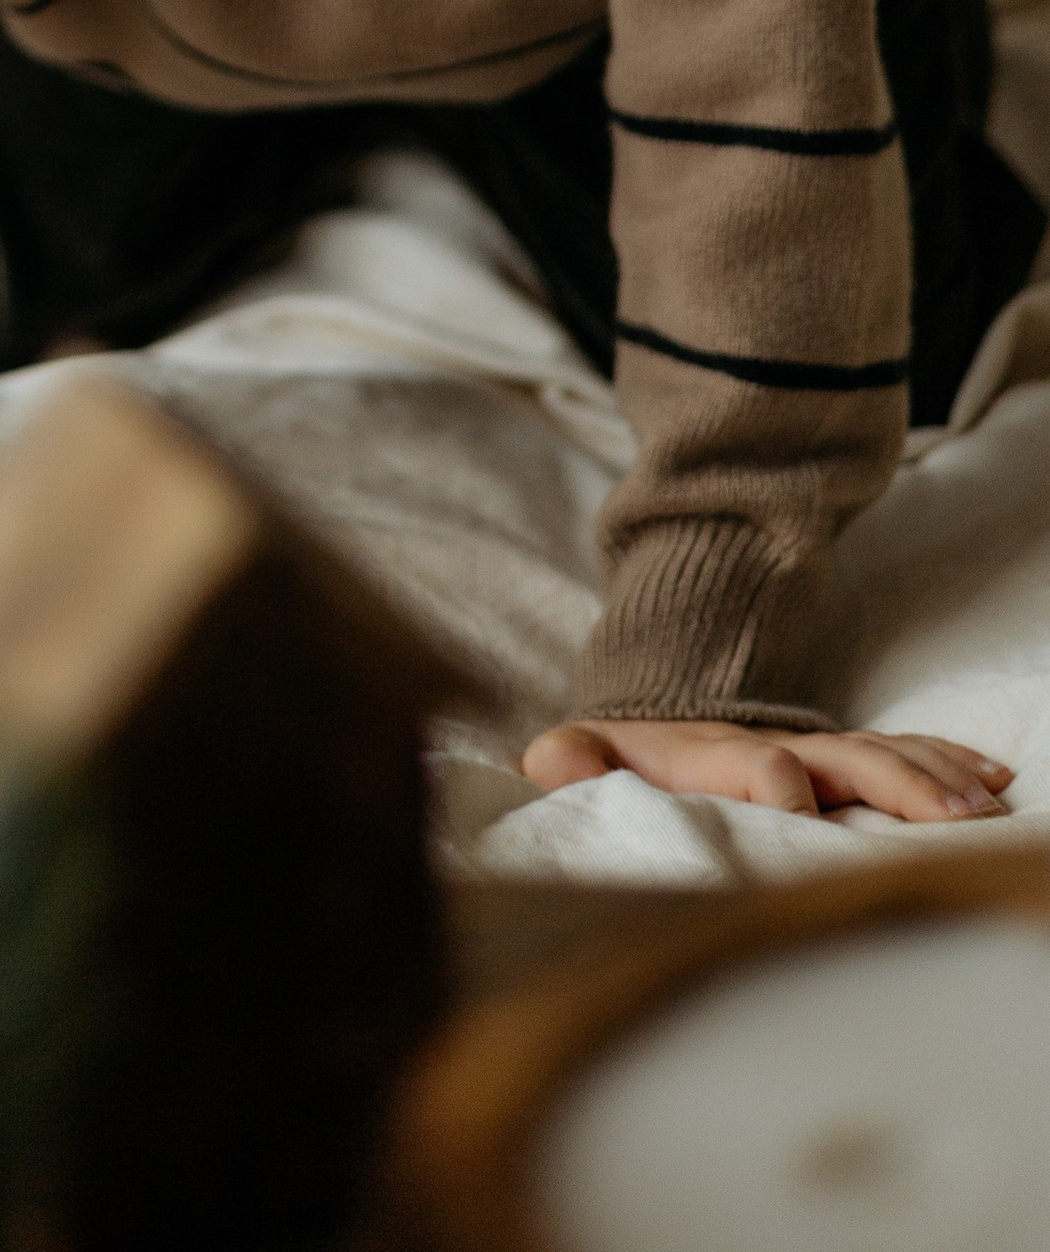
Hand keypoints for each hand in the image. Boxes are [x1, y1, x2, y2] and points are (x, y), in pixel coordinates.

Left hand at [523, 714, 1013, 822]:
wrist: (651, 717)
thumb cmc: (621, 757)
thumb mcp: (583, 753)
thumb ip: (566, 757)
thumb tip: (545, 757)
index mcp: (722, 755)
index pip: (766, 770)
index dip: (784, 794)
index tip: (806, 822)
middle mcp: (781, 748)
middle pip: (850, 757)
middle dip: (901, 785)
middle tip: (952, 821)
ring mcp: (816, 751)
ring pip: (888, 756)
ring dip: (939, 780)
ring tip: (986, 809)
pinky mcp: (838, 760)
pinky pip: (904, 752)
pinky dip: (948, 762)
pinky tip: (994, 779)